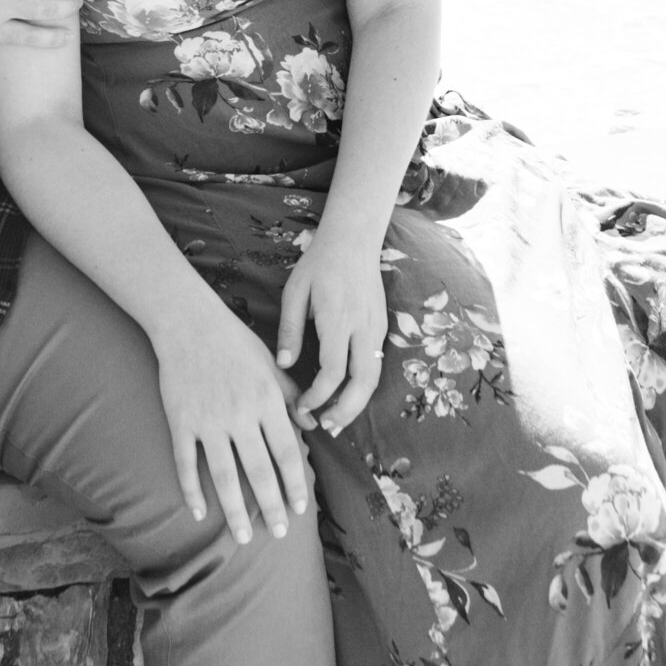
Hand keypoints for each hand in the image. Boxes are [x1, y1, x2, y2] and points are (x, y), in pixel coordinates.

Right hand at [152, 295, 310, 546]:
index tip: (301, 509)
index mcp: (266, 400)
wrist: (188, 321)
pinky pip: (186, 463)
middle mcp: (240, 414)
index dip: (295, 484)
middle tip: (278, 533)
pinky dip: (191, 490)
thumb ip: (292, 397)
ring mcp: (208, 420)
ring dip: (235, 511)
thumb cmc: (234, 341)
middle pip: (258, 471)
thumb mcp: (270, 364)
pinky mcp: (181, 421)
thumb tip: (313, 426)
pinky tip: (198, 513)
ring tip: (243, 536)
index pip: (287, 452)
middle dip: (271, 507)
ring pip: (223, 476)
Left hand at [276, 221, 388, 436]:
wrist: (354, 238)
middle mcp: (363, 327)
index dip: (318, 396)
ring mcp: (376, 328)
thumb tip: (283, 365)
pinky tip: (347, 395)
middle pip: (363, 383)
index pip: (333, 371)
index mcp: (338, 319)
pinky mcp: (382, 327)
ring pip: (374, 377)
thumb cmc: (319, 263)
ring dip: (358, 403)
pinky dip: (364, 386)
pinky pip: (376, 364)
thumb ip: (290, 328)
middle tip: (326, 426)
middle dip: (346, 411)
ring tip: (337, 419)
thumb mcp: (295, 291)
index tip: (302, 406)